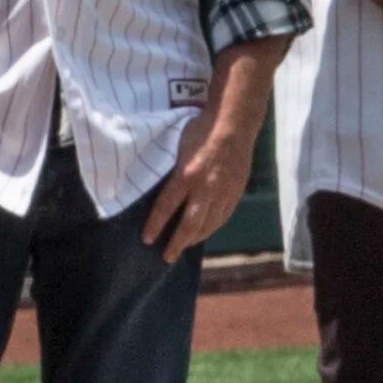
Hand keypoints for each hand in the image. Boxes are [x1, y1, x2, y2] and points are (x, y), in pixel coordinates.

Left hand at [136, 77, 262, 255]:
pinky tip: (204, 232)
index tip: (147, 239)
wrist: (234, 124)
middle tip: (167, 257)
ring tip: (185, 246)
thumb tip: (164, 189)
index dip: (155, 225)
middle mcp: (204, 189)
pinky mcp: (235, 193)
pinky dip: (212, 228)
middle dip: (177, 243)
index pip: (166, 207)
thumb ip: (173, 171)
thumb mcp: (178, 148)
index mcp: (186, 175)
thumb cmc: (201, 130)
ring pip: (208, 225)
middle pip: (189, 225)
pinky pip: (222, 217)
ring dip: (195, 239)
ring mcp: (222, 193)